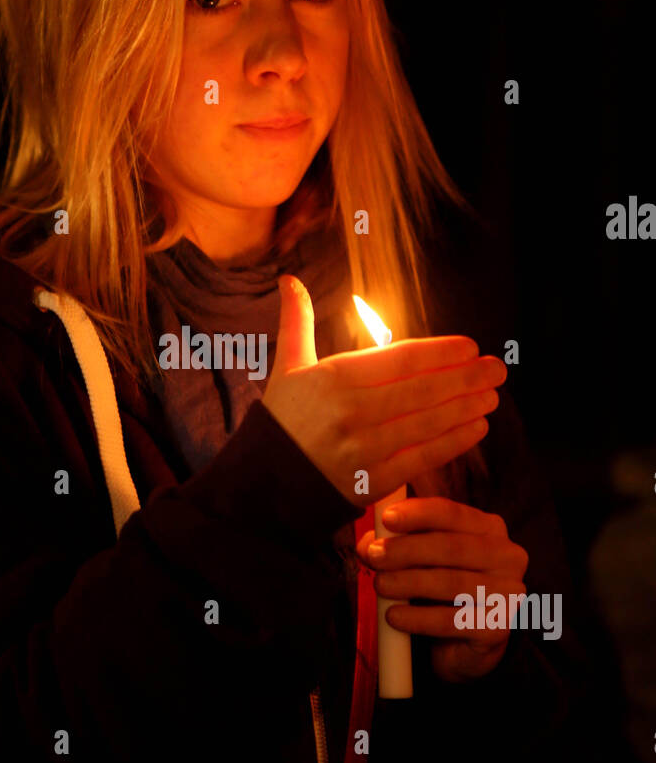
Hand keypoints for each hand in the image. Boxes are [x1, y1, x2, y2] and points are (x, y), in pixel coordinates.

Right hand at [262, 275, 505, 507]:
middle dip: (465, 378)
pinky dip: (452, 442)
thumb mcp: (286, 367)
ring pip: (427, 423)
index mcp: (334, 378)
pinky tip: (476, 427)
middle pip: (421, 390)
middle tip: (497, 368)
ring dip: (465, 408)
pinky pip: (422, 458)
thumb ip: (296, 322)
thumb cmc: (282, 419)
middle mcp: (351, 412)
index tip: (470, 346)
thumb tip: (289, 280)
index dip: (440, 352)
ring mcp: (364, 448)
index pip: (399, 359)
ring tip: (492, 396)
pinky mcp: (372, 481)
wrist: (266, 482)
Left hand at [356, 496, 528, 682]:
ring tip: (380, 586)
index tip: (387, 518)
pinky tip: (394, 616)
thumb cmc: (440, 590)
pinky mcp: (498, 627)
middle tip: (375, 556)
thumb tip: (368, 543)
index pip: (452, 513)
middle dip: (407, 550)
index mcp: (489, 529)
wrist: (463, 642)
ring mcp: (508, 593)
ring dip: (409, 582)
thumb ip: (395, 546)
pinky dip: (418, 618)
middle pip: (452, 547)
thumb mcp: (419, 561)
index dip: (418, 513)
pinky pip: (452, 621)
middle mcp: (507, 556)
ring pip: (452, 583)